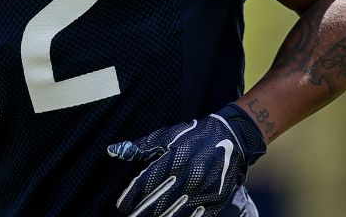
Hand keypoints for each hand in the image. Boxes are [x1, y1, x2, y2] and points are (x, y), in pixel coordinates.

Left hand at [107, 104, 266, 216]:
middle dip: (142, 213)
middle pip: (159, 202)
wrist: (233, 137)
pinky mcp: (216, 200)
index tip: (121, 206)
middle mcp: (188, 175)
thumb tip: (112, 151)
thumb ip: (140, 147)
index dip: (131, 197)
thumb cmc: (193, 136)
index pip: (146, 183)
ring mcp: (203, 190)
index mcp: (174, 159)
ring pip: (176, 213)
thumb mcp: (166, 136)